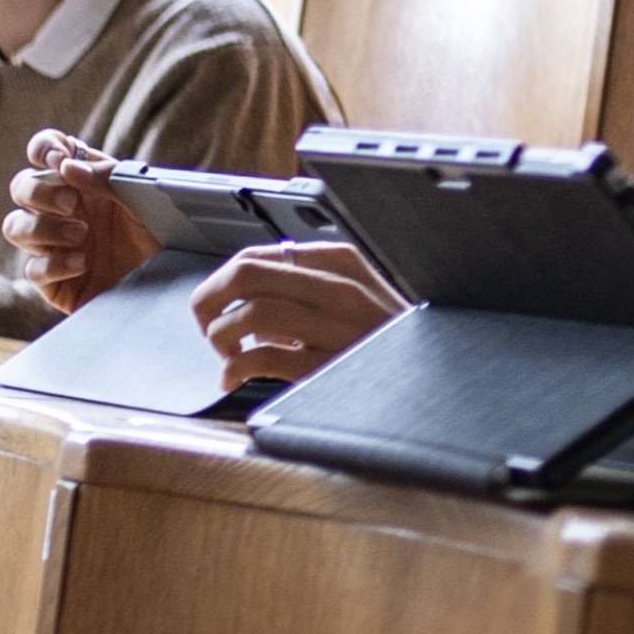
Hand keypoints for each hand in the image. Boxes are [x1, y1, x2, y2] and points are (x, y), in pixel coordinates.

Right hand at [5, 131, 153, 312]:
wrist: (173, 281)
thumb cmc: (162, 232)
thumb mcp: (144, 198)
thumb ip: (107, 178)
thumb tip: (66, 167)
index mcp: (82, 181)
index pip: (46, 152)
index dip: (44, 149)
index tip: (58, 159)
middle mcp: (62, 210)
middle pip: (21, 187)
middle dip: (40, 192)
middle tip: (72, 203)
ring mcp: (54, 244)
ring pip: (15, 226)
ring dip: (43, 227)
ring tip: (82, 234)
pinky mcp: (53, 280)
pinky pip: (32, 270)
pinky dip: (55, 264)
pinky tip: (82, 263)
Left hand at [188, 239, 404, 391]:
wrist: (428, 379)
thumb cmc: (387, 340)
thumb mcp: (359, 297)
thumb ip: (309, 290)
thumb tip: (250, 304)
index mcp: (342, 262)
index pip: (260, 254)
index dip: (223, 278)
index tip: (214, 301)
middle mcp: (338, 288)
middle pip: (248, 273)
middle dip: (210, 298)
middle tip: (205, 322)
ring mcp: (335, 327)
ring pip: (250, 313)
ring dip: (222, 336)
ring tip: (226, 353)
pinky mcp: (325, 367)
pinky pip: (260, 357)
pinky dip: (234, 368)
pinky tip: (234, 377)